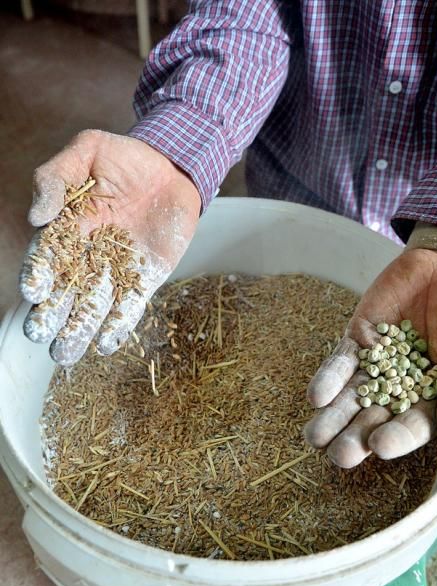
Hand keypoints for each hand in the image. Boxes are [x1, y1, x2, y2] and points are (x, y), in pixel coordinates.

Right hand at [20, 130, 200, 364]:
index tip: (34, 291)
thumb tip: (37, 216)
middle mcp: (88, 255)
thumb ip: (56, 178)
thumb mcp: (87, 151)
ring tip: (66, 354)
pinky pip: (130, 307)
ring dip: (79, 331)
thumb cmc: (125, 158)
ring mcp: (117, 271)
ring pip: (94, 307)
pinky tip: (106, 344)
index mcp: (67, 227)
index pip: (47, 256)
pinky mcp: (144, 280)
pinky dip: (118, 326)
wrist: (173, 169)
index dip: (38, 274)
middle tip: (41, 336)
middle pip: (66, 291)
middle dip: (53, 315)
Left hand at [304, 245, 436, 467]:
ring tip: (314, 437)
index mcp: (432, 399)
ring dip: (333, 417)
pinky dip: (328, 379)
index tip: (379, 447)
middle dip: (355, 438)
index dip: (397, 438)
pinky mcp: (357, 341)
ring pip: (351, 396)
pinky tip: (316, 397)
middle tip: (338, 456)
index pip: (412, 426)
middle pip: (374, 419)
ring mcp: (375, 365)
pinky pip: (340, 363)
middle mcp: (399, 388)